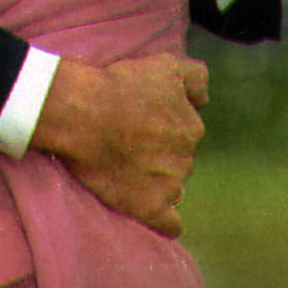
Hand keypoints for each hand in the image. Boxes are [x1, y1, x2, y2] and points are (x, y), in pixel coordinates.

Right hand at [32, 52, 208, 236]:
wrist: (83, 114)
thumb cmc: (118, 85)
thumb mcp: (165, 64)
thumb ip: (197, 77)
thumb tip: (205, 100)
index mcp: (191, 127)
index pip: (185, 131)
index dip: (162, 125)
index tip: (139, 120)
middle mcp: (186, 158)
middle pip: (177, 159)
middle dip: (159, 152)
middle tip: (127, 140)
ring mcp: (170, 186)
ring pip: (172, 186)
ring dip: (156, 179)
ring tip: (123, 165)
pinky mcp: (149, 207)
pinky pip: (169, 223)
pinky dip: (165, 220)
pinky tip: (150, 208)